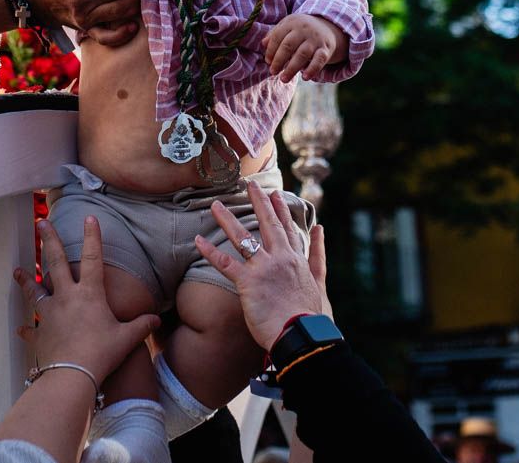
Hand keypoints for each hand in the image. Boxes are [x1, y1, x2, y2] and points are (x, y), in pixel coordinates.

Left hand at [14, 217, 159, 384]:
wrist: (71, 376)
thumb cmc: (101, 354)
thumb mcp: (126, 339)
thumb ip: (141, 326)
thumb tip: (155, 320)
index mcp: (89, 294)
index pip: (93, 258)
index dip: (92, 236)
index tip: (89, 217)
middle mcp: (66, 298)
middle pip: (56, 262)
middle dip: (49, 240)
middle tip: (41, 223)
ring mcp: (49, 314)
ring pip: (36, 291)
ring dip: (27, 279)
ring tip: (17, 270)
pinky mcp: (39, 333)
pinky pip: (31, 329)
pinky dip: (26, 329)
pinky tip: (20, 329)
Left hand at [194, 179, 331, 351]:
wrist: (303, 333)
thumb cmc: (311, 316)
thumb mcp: (320, 284)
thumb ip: (318, 258)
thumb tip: (320, 232)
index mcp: (297, 260)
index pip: (288, 230)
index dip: (282, 211)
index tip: (276, 195)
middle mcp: (281, 258)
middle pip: (269, 224)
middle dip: (260, 203)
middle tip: (251, 185)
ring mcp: (264, 268)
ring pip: (243, 237)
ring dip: (227, 219)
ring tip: (216, 204)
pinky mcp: (249, 282)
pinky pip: (225, 263)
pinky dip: (210, 252)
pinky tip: (198, 241)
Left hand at [264, 14, 345, 81]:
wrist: (328, 26)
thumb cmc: (301, 30)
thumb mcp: (288, 26)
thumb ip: (274, 34)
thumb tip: (263, 44)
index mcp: (292, 23)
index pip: (278, 36)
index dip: (271, 50)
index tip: (268, 61)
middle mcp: (304, 29)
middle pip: (288, 45)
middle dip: (279, 60)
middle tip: (273, 72)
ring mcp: (316, 39)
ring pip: (302, 54)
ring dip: (292, 68)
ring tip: (283, 79)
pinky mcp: (325, 49)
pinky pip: (319, 60)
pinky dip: (312, 69)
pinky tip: (305, 78)